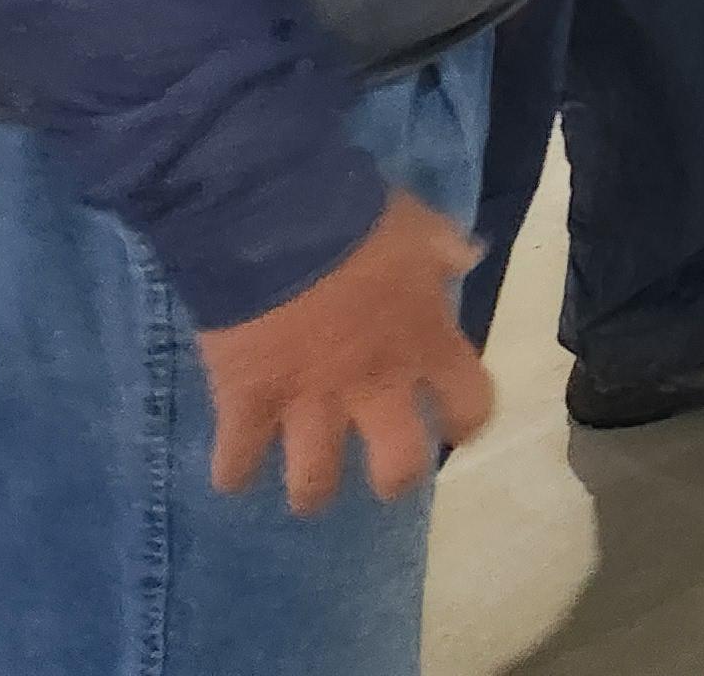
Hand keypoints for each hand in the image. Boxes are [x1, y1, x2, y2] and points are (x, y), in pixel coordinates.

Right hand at [195, 193, 491, 513]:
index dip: (465, 421)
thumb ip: (444, 248)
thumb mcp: (418, 225)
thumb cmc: (355, 217)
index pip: (470, 403)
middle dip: (394, 480)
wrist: (271, 216)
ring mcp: (307, 400)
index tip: (452, 425)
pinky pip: (236, 459)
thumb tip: (468, 256)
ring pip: (314, 481)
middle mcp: (373, 384)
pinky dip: (234, 470)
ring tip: (308, 487)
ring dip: (312, 488)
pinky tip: (235, 468)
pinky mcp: (246, 402)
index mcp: (423, 340)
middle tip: (384, 474)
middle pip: (398, 467)